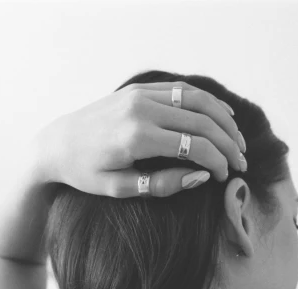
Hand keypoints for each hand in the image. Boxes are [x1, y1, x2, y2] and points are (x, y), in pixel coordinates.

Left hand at [28, 81, 247, 197]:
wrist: (55, 144)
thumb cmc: (85, 173)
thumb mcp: (119, 189)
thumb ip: (161, 185)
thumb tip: (202, 178)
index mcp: (137, 138)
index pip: (195, 146)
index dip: (219, 162)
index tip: (228, 177)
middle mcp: (142, 110)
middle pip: (202, 122)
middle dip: (228, 143)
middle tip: (242, 162)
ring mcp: (141, 95)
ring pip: (197, 100)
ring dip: (223, 120)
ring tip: (238, 141)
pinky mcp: (139, 90)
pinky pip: (181, 90)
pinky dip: (206, 102)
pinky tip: (221, 117)